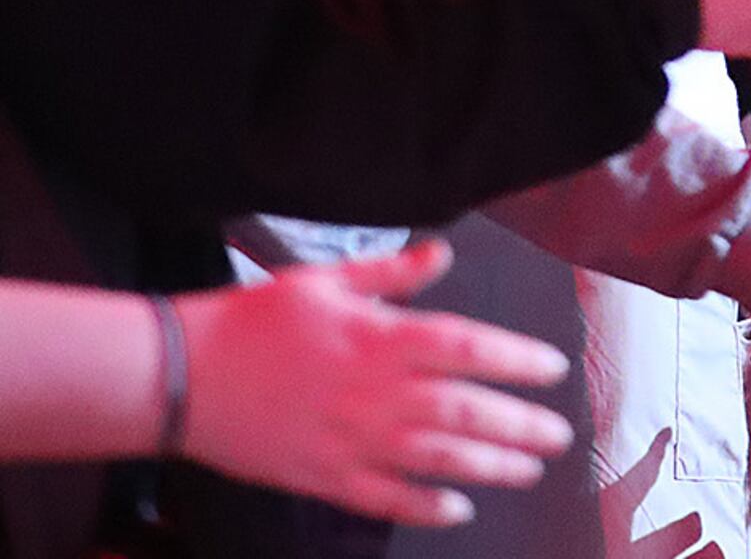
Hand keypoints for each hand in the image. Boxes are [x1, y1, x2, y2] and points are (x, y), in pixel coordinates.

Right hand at [179, 240, 574, 528]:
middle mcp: (375, 391)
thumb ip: (390, 272)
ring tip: (529, 470)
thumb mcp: (325, 281)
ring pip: (436, 458)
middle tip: (558, 435)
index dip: (517, 360)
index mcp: (380, 338)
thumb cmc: (253, 322)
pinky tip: (458, 510)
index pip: (468, 347)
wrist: (179, 375)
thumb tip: (441, 252)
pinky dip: (425, 507)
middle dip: (519, 424)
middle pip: (465, 409)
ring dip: (490, 466)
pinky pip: (384, 498)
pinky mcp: (321, 475)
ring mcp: (350, 438)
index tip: (553, 370)